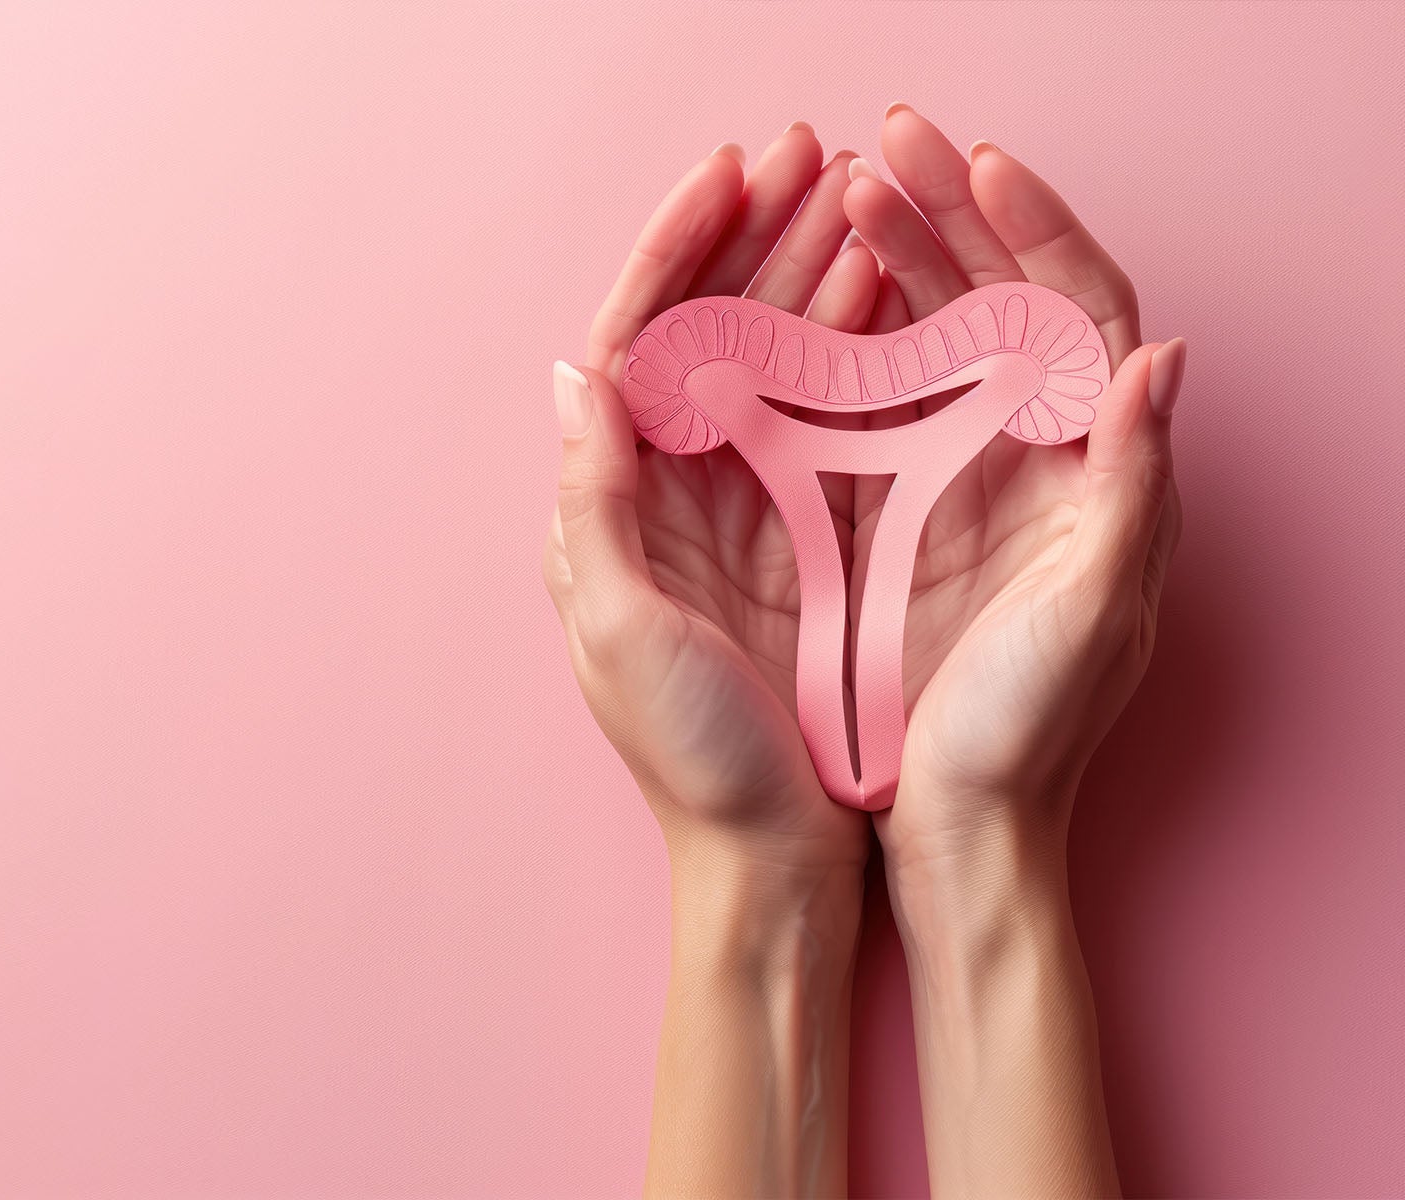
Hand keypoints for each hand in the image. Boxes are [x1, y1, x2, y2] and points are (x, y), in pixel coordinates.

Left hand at [542, 128, 879, 890]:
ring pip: (775, 360)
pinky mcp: (808, 539)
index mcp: (614, 504)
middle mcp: (673, 491)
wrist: (773, 859)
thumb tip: (575, 371)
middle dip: (753, 236)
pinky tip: (891, 298)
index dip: (674, 251)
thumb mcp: (623, 634)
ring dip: (809, 275)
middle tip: (809, 154)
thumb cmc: (693, 762)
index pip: (636, 340)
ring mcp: (744, 509)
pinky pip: (832, 422)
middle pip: (710, 330)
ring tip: (856, 199)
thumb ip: (597, 503)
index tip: (725, 176)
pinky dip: (857, 353)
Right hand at [837, 109, 1186, 875]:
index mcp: (1097, 469)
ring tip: (838, 193)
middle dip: (944, 212)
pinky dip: (841, 341)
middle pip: (1000, 299)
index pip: (1081, 309)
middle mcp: (1034, 457)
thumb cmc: (1028, 735)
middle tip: (880, 144)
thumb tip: (1167, 357)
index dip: (1032, 227)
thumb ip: (1137, 490)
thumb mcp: (1094, 617)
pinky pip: (869, 403)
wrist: (954, 828)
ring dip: (890, 258)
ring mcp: (960, 478)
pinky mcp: (893, 511)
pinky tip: (805, 299)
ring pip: (932, 337)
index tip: (971, 164)